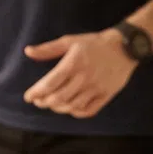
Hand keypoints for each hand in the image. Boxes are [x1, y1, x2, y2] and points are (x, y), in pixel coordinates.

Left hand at [23, 30, 137, 118]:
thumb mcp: (69, 41)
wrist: (124, 47)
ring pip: (73, 106)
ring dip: (58, 108)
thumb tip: (27, 51)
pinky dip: (77, 112)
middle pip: (59, 98)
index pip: (50, 84)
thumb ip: (48, 49)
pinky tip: (70, 108)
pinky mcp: (107, 95)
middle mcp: (84, 78)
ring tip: (51, 104)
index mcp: (73, 64)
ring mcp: (97, 88)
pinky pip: (90, 110)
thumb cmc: (93, 43)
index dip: (36, 93)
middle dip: (44, 102)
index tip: (28, 97)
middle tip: (38, 102)